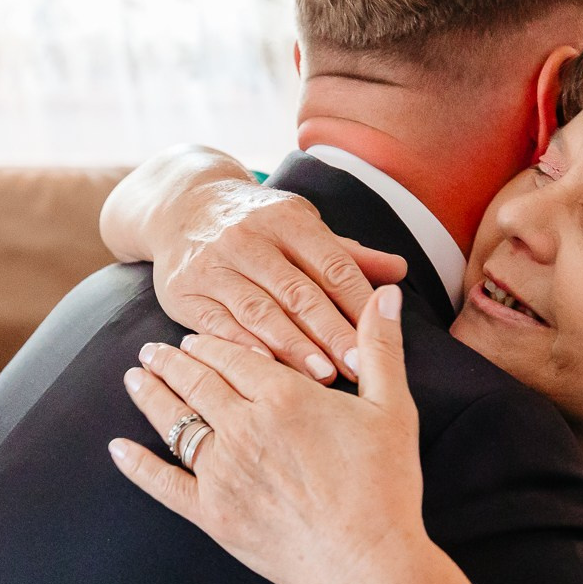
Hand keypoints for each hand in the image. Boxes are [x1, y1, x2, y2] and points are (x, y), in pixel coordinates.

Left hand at [109, 286, 422, 583]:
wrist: (364, 561)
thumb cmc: (384, 487)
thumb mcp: (392, 409)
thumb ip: (381, 348)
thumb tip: (389, 296)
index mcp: (284, 396)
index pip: (233, 356)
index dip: (210, 344)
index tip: (193, 337)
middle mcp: (243, 427)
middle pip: (197, 382)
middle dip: (171, 362)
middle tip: (152, 349)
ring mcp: (222, 471)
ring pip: (175, 423)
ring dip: (151, 396)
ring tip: (134, 378)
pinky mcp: (212, 513)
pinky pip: (164, 483)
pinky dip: (137, 465)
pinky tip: (118, 448)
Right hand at [156, 180, 407, 383]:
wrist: (183, 207)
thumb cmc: (258, 224)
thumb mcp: (302, 226)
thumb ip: (347, 255)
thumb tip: (399, 271)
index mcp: (287, 219)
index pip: (331, 264)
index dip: (356, 304)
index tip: (376, 340)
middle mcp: (248, 238)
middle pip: (297, 292)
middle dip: (331, 332)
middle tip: (357, 368)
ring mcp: (213, 264)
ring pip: (259, 311)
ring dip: (292, 347)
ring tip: (322, 376)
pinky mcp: (184, 291)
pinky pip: (218, 324)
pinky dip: (244, 348)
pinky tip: (267, 370)